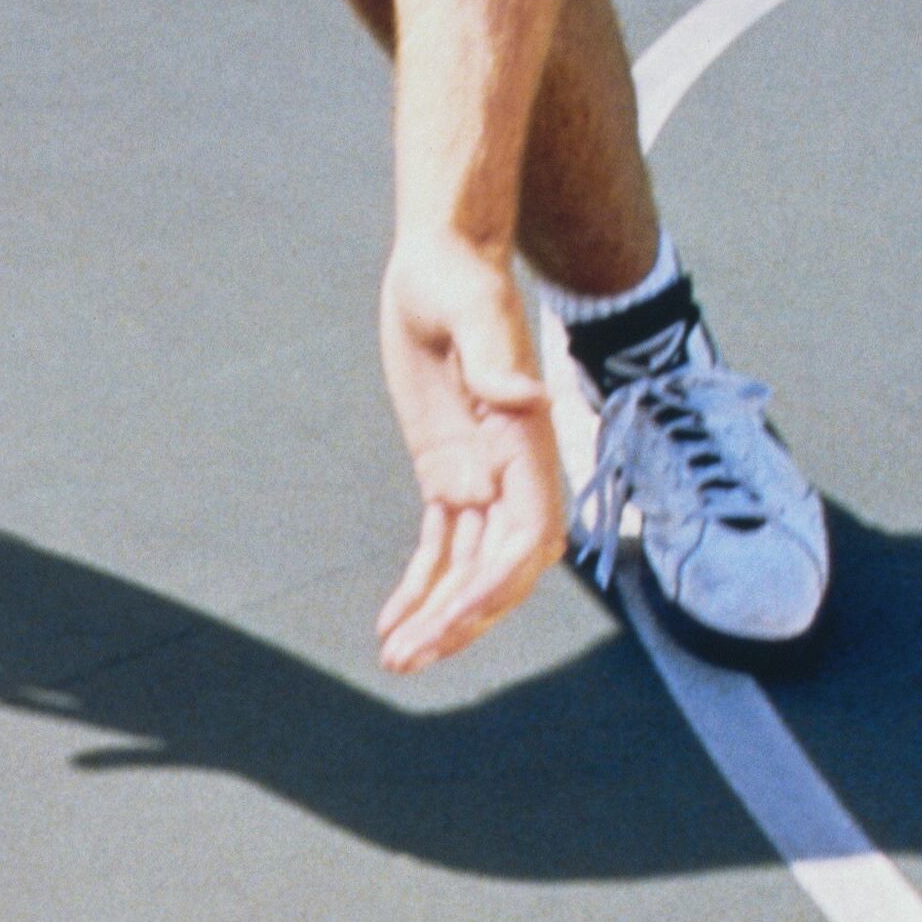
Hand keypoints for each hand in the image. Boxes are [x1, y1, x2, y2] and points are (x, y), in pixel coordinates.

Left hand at [370, 229, 565, 674]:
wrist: (440, 262)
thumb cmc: (458, 278)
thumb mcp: (472, 308)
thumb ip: (493, 356)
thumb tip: (524, 396)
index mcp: (526, 442)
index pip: (529, 536)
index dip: (499, 583)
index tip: (456, 614)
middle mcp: (512, 470)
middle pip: (500, 570)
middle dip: (461, 618)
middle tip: (411, 657)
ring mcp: (481, 477)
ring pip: (469, 569)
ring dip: (439, 617)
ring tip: (397, 659)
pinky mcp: (449, 474)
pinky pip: (442, 547)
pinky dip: (421, 587)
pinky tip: (392, 621)